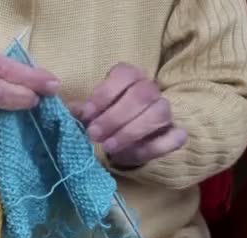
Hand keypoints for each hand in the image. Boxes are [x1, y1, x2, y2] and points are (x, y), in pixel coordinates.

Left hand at [70, 63, 187, 167]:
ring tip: (109, 146)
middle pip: (141, 95)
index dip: (105, 94)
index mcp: (130, 76)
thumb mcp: (91, 112)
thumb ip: (83, 111)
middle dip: (114, 117)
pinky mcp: (175, 133)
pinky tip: (132, 154)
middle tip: (94, 134)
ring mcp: (165, 110)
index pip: (124, 74)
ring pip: (158, 113)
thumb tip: (72, 111)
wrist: (126, 137)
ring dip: (131, 132)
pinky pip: (174, 138)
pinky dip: (154, 147)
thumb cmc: (105, 118)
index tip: (87, 114)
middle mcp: (150, 89)